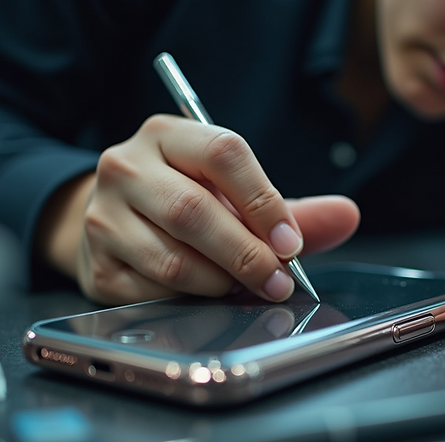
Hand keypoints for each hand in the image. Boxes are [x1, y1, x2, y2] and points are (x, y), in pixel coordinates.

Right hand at [37, 115, 359, 304]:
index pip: (222, 153)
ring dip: (220, 283)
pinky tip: (203, 296)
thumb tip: (347, 216)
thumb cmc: (185, 202)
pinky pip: (153, 293)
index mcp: (167, 136)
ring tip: (240, 287)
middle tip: (278, 281)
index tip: (290, 241)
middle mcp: (126, 168)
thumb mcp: (232, 194)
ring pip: (173, 261)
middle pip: (194, 211)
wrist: (114, 223)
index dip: (264, 201)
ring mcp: (103, 217)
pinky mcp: (97, 266)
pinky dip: (190, 302)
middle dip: (247, 255)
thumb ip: (289, 208)